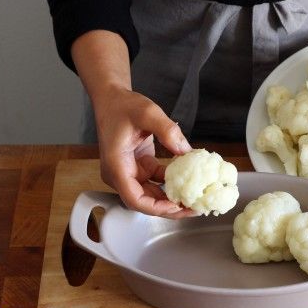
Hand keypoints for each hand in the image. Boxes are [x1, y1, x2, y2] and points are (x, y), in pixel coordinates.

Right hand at [92, 86, 193, 217]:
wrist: (112, 99)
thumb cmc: (122, 105)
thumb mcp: (148, 113)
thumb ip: (167, 130)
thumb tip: (186, 150)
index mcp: (116, 166)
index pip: (134, 199)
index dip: (157, 207)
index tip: (177, 206)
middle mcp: (120, 174)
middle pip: (145, 202)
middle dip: (170, 208)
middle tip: (194, 207)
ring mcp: (128, 172)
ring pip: (151, 195)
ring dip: (171, 198)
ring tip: (194, 199)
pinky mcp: (138, 167)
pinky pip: (155, 182)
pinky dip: (170, 184)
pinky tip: (187, 182)